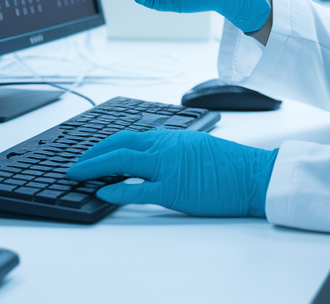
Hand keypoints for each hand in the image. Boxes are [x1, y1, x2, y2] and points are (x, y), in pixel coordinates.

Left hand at [65, 129, 278, 216]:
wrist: (254, 175)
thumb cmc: (230, 164)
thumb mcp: (197, 145)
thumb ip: (170, 149)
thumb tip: (149, 158)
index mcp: (171, 137)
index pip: (128, 135)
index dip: (104, 144)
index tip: (89, 153)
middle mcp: (166, 147)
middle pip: (118, 145)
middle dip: (91, 155)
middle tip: (75, 165)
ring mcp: (168, 168)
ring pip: (121, 161)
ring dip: (94, 167)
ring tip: (78, 175)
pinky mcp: (174, 190)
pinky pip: (138, 190)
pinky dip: (116, 190)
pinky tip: (103, 193)